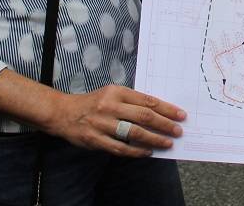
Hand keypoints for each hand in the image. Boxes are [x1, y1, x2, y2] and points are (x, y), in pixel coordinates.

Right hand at [46, 85, 185, 157]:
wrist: (63, 113)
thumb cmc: (93, 102)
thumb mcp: (111, 94)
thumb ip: (131, 101)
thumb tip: (158, 112)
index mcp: (117, 92)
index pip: (147, 100)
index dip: (166, 108)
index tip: (180, 115)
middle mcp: (110, 106)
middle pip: (143, 116)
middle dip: (164, 124)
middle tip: (178, 130)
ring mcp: (102, 124)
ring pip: (133, 133)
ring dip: (153, 139)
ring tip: (166, 143)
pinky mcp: (95, 139)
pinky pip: (120, 147)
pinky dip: (136, 151)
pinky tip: (147, 152)